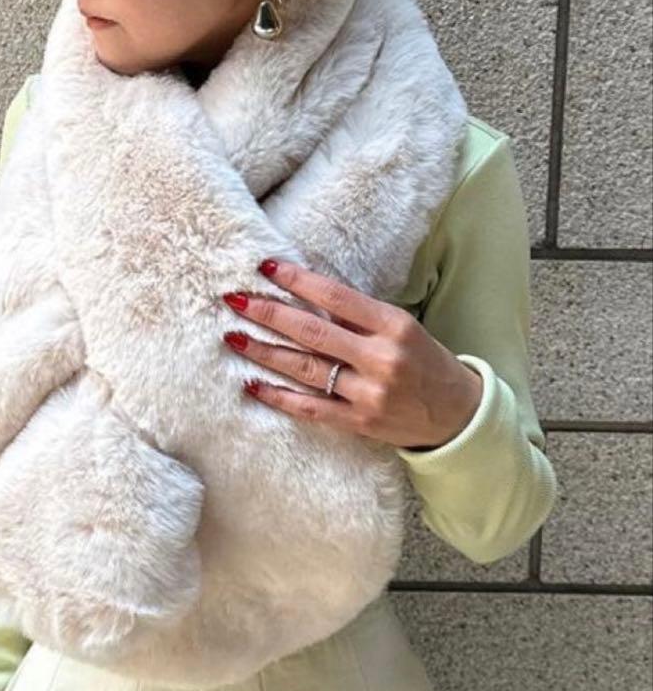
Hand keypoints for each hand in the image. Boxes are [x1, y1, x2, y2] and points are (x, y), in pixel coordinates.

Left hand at [221, 258, 483, 450]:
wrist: (458, 415)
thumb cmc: (425, 361)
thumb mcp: (401, 327)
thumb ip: (358, 316)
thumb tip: (302, 296)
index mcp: (393, 326)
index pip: (336, 297)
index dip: (298, 281)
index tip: (266, 267)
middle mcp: (380, 358)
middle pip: (312, 332)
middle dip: (268, 314)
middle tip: (235, 299)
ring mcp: (368, 394)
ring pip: (305, 369)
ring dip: (264, 352)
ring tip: (233, 337)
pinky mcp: (358, 423)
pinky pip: (309, 407)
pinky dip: (278, 396)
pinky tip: (252, 385)